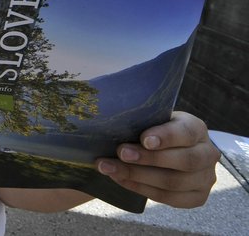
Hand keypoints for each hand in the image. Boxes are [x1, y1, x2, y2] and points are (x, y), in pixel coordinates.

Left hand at [96, 111, 219, 207]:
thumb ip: (142, 120)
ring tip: (109, 167)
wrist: (170, 149)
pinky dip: (140, 188)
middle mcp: (207, 154)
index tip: (143, 139)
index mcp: (197, 128)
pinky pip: (168, 198)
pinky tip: (120, 179)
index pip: (186, 132)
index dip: (166, 137)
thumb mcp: (154, 119)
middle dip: (149, 158)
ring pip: (174, 182)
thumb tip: (113, 124)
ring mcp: (205, 178)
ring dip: (137, 176)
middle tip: (121, 153)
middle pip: (184, 161)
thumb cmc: (156, 130)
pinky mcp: (197, 197)